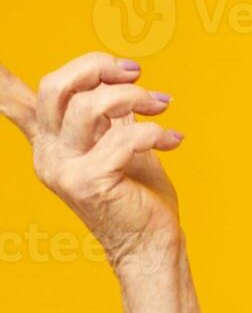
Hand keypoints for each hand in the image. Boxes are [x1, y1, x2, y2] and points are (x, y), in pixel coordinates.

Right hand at [1, 53, 183, 271]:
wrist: (151, 245)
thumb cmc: (138, 195)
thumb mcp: (118, 144)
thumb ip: (107, 114)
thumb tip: (111, 75)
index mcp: (49, 142)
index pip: (14, 103)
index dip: (0, 78)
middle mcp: (48, 154)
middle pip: (54, 86)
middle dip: (98, 68)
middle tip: (137, 73)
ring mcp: (65, 170)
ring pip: (89, 106)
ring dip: (133, 96)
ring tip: (160, 107)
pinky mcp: (90, 183)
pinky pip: (124, 137)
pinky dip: (155, 131)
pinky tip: (172, 140)